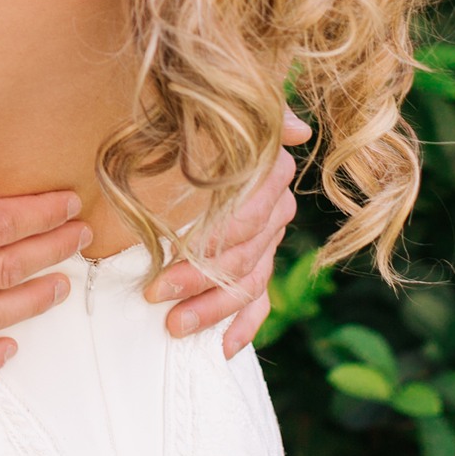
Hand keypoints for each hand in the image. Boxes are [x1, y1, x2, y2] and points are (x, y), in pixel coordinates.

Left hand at [145, 109, 309, 359]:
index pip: (248, 221)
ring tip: (175, 327)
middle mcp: (276, 207)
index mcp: (270, 171)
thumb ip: (261, 115)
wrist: (190, 113)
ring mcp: (270, 239)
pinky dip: (242, 326)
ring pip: (251, 283)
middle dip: (198, 282)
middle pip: (244, 256)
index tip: (167, 262)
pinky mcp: (260, 262)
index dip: (210, 245)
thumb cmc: (194, 108)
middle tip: (154, 296)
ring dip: (214, 310)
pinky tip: (223, 348)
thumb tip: (300, 131)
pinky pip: (260, 301)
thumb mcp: (215, 106)